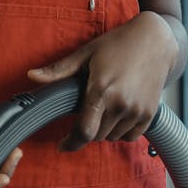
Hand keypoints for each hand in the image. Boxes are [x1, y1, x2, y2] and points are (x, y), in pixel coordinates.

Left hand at [28, 11, 178, 151]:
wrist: (155, 41)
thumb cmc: (118, 43)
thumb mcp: (86, 53)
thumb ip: (59, 70)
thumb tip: (31, 76)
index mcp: (101, 90)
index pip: (84, 131)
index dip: (70, 143)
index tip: (61, 146)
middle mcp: (120, 104)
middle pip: (96, 136)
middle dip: (86, 129)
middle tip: (86, 110)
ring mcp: (137, 111)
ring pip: (112, 137)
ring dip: (103, 129)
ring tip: (103, 107)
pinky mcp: (150, 114)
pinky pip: (130, 136)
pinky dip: (120, 131)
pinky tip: (118, 113)